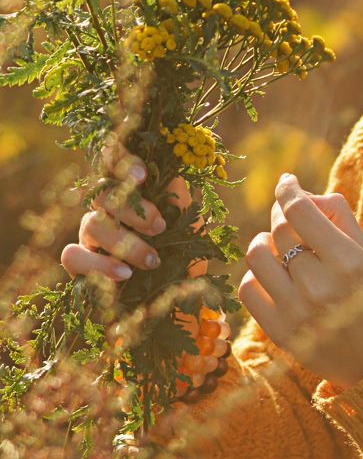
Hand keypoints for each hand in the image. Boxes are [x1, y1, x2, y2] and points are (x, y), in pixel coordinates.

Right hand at [60, 136, 230, 390]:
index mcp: (133, 192)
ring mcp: (90, 236)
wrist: (177, 302)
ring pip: (91, 223)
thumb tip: (172, 164)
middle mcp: (108, 209)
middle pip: (102, 193)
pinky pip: (72, 255)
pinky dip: (99, 265)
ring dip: (123, 242)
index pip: (115, 162)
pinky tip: (124, 275)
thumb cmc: (183, 255)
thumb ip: (178, 193)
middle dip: (132, 210)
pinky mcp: (80, 265)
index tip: (142, 174)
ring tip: (151, 261)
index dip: (122, 161)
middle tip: (160, 228)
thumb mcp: (189, 222)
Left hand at [237, 174, 362, 391]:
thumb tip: (304, 194)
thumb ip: (340, 217)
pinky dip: (256, 275)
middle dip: (281, 213)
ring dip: (264, 242)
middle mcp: (320, 286)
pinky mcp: (281, 334)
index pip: (299, 210)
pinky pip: (249, 289)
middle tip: (289, 213)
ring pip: (257, 256)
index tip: (287, 182)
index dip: (288, 189)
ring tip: (276, 244)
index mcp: (348, 261)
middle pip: (280, 229)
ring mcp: (297, 312)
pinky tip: (273, 274)